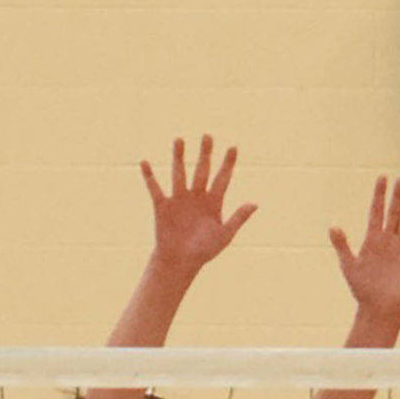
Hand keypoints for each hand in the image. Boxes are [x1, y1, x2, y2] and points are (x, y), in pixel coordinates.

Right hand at [140, 136, 255, 272]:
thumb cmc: (204, 251)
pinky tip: (144, 162)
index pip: (222, 178)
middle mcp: (196, 196)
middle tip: (207, 136)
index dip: (228, 164)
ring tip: (179, 140)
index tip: (233, 147)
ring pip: (180, 173)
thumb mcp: (224, 235)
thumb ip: (238, 218)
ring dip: (179, 157)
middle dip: (205, 154)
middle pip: (202, 170)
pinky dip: (149, 176)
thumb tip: (255, 204)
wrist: (180, 262)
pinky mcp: (163, 205)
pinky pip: (155, 188)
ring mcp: (179, 199)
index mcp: (213, 202)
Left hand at [329, 176, 399, 329]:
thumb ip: (342, 245)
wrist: (379, 309)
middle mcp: (388, 242)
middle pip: (394, 213)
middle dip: (397, 195)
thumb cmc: (362, 290)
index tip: (382, 178)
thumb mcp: (349, 265)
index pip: (376, 211)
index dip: (379, 195)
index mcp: (373, 240)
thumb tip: (332, 227)